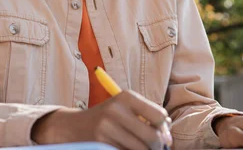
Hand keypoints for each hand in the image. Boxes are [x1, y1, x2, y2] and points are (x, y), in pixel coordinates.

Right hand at [32, 90, 172, 149]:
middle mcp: (116, 110)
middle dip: (158, 145)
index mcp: (126, 97)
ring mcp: (107, 128)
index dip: (164, 127)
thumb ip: (147, 115)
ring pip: (141, 149)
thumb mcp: (125, 107)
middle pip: (152, 136)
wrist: (75, 126)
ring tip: (144, 148)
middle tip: (157, 147)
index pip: (159, 115)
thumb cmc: (108, 116)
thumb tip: (167, 134)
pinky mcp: (101, 143)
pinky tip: (128, 148)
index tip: (163, 132)